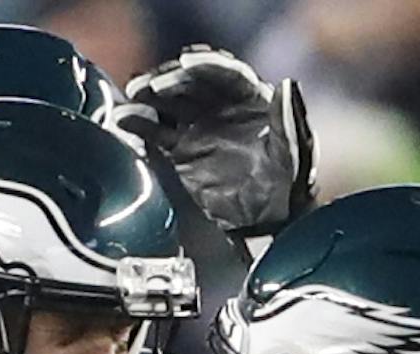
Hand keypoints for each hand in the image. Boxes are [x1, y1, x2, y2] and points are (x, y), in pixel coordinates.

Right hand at [114, 46, 315, 245]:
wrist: (271, 223)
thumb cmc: (289, 185)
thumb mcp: (296, 151)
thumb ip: (288, 118)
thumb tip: (285, 84)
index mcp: (250, 99)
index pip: (224, 74)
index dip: (205, 66)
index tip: (186, 64)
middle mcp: (220, 108)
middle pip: (191, 84)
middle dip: (170, 80)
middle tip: (150, 84)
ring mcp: (199, 128)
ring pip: (169, 104)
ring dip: (149, 98)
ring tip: (131, 97)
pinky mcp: (182, 152)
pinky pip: (157, 134)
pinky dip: (139, 126)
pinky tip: (124, 121)